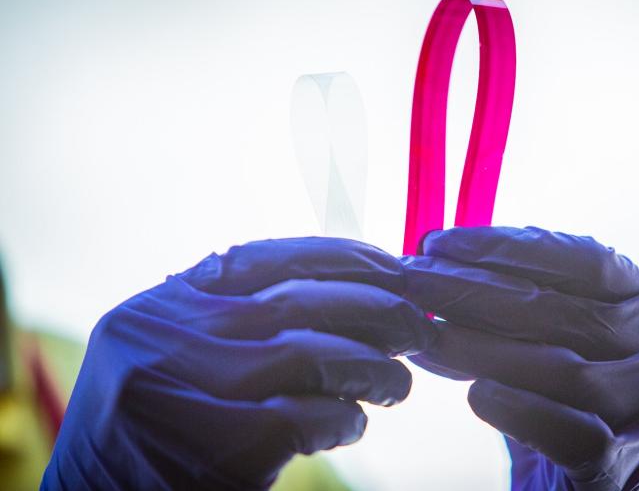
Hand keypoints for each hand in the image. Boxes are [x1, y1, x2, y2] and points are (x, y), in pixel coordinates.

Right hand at [42, 237, 435, 489]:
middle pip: (296, 301)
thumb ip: (237, 323)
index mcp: (160, 308)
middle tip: (417, 326)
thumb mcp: (176, 359)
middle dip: (374, 309)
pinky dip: (344, 418)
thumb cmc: (156, 436)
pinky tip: (353, 425)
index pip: (262, 258)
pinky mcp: (214, 448)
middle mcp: (163, 337)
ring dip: (371, 366)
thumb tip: (347, 294)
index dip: (337, 257)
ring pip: (309, 353)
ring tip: (396, 383)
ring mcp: (184, 390)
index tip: (389, 266)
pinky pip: (306, 417)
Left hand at [402, 226, 638, 490]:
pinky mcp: (625, 474)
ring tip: (422, 336)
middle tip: (410, 279)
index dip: (505, 246)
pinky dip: (516, 407)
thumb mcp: (556, 344)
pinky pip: (568, 433)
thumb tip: (441, 258)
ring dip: (478, 346)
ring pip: (561, 367)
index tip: (439, 242)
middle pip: (561, 309)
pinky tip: (474, 393)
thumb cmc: (566, 411)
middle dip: (472, 290)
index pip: (584, 260)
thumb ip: (521, 304)